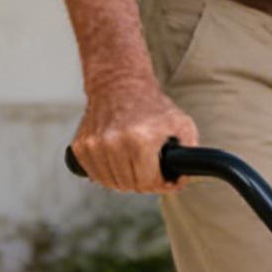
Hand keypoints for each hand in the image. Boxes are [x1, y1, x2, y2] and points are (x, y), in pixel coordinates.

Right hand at [69, 79, 198, 193]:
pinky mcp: (81, 147)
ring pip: (111, 184)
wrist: (119, 85)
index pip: (148, 182)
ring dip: (125, 181)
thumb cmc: (152, 106)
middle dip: (145, 183)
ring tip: (135, 168)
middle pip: (130, 185)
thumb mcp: (181, 123)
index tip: (166, 181)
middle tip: (152, 173)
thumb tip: (183, 179)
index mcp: (140, 139)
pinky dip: (107, 175)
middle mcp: (114, 143)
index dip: (161, 185)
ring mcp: (94, 145)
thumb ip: (190, 152)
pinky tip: (118, 164)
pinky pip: (95, 175)